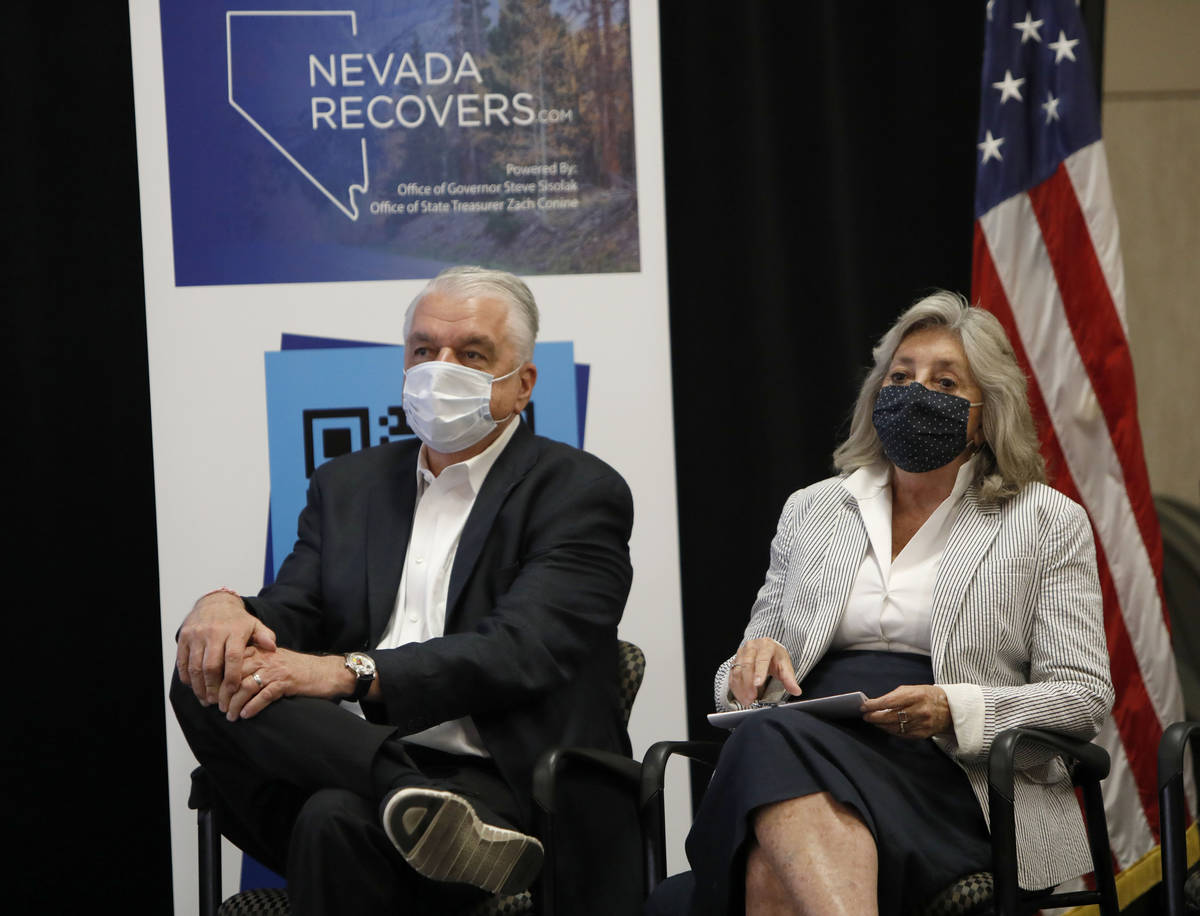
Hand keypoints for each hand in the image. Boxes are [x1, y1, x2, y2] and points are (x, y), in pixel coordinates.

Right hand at [176, 590, 276, 710]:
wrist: (214, 602)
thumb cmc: (237, 620)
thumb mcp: (254, 624)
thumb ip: (265, 636)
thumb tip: (273, 648)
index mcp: (233, 630)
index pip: (232, 657)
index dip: (233, 676)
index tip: (234, 692)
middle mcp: (213, 632)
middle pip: (211, 666)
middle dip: (213, 687)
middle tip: (217, 701)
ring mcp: (196, 635)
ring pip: (195, 666)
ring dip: (199, 686)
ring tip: (205, 699)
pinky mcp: (184, 637)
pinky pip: (182, 661)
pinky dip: (186, 677)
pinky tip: (193, 686)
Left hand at [224, 646, 353, 720]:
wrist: (327, 672)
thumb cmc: (299, 669)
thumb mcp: (275, 660)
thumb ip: (255, 663)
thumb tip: (229, 679)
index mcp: (261, 651)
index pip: (232, 662)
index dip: (218, 679)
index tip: (211, 693)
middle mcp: (267, 658)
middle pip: (235, 675)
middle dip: (223, 694)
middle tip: (217, 707)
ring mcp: (277, 670)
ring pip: (247, 687)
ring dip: (235, 704)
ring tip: (230, 715)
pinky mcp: (287, 683)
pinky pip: (264, 696)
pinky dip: (253, 707)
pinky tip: (246, 715)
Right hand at [729, 638, 802, 706]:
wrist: (766, 649)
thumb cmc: (776, 658)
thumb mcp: (785, 666)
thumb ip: (789, 679)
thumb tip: (796, 691)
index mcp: (767, 646)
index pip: (762, 659)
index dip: (759, 672)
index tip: (758, 684)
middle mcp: (752, 647)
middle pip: (747, 665)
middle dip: (748, 683)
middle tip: (752, 697)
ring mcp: (741, 653)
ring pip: (737, 670)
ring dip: (741, 687)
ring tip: (747, 700)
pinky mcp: (735, 661)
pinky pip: (732, 675)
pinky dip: (736, 687)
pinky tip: (741, 696)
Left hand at [861, 684, 950, 738]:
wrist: (950, 708)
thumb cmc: (927, 696)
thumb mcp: (912, 689)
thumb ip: (894, 696)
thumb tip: (875, 703)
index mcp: (916, 696)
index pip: (889, 702)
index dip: (874, 705)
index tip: (864, 706)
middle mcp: (920, 710)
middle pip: (890, 717)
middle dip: (874, 717)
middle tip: (866, 716)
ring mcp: (922, 724)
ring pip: (895, 727)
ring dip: (881, 725)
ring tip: (874, 721)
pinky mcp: (923, 734)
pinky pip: (902, 734)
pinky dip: (891, 731)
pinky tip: (885, 727)